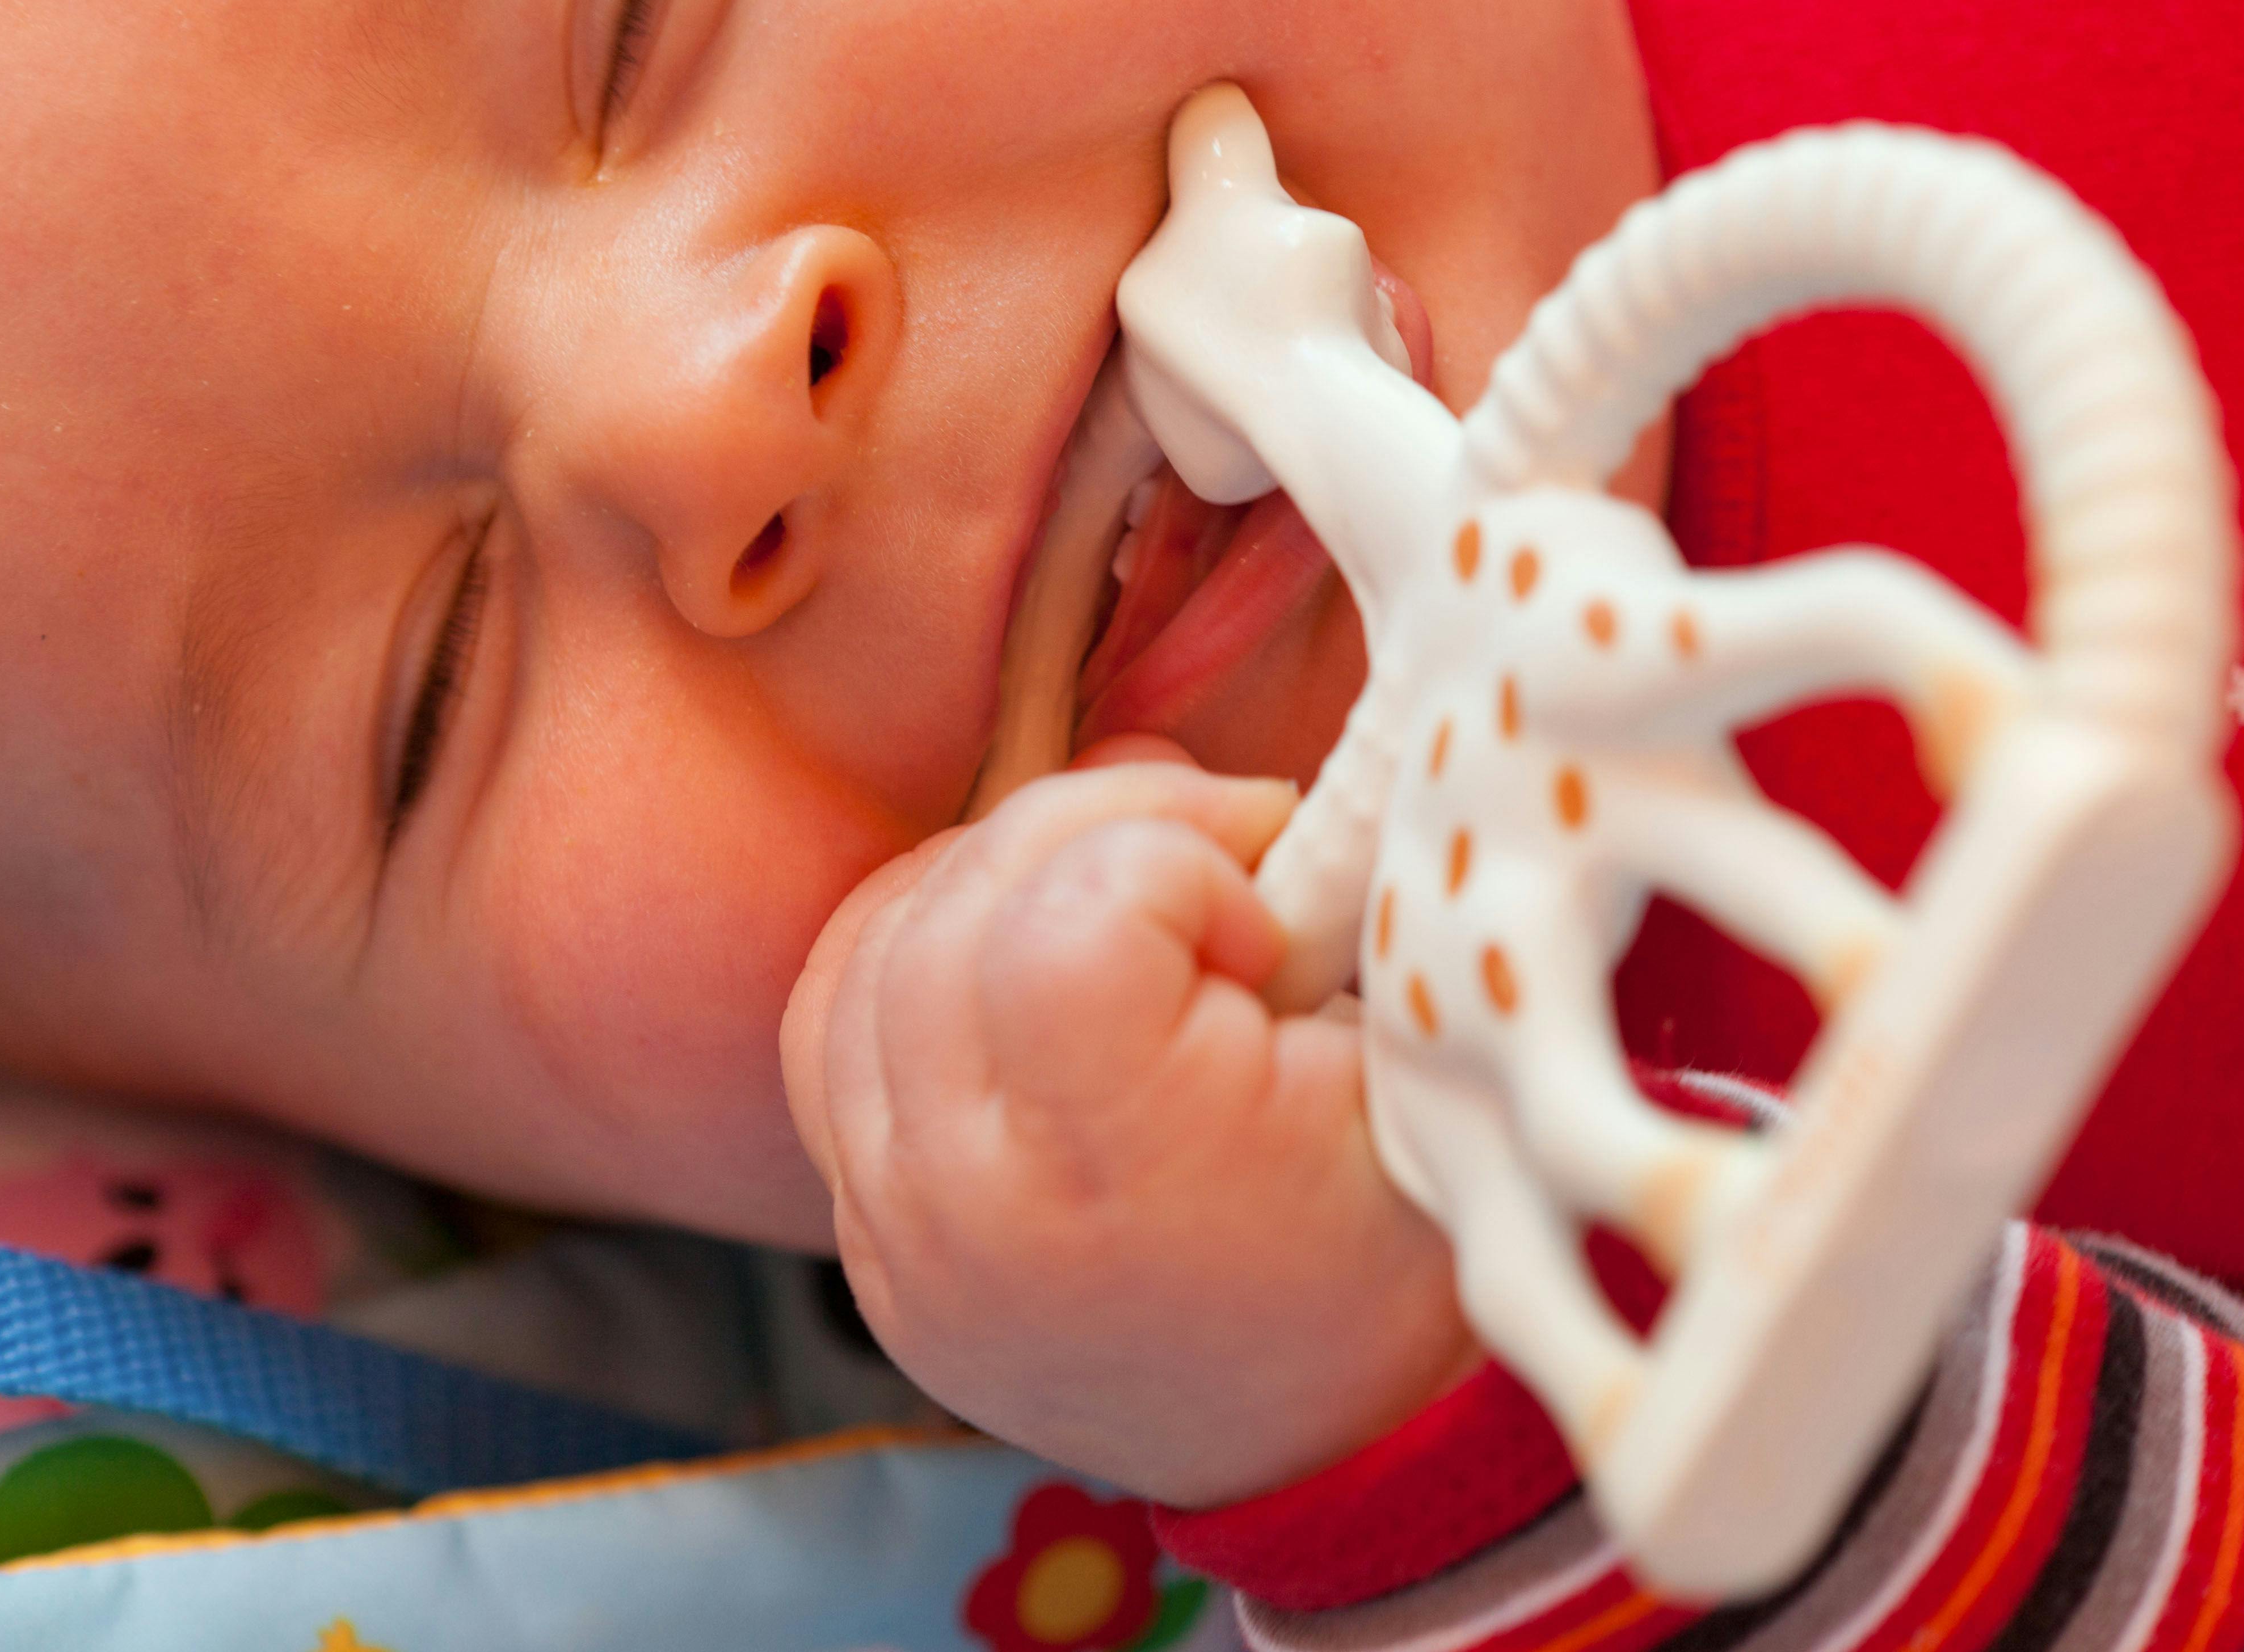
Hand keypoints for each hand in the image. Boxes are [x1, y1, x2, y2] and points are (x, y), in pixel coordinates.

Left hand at [781, 744, 1475, 1505]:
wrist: (1329, 1449)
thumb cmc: (1392, 1249)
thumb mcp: (1413, 1080)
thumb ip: (1331, 916)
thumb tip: (1227, 794)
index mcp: (1110, 1170)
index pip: (1073, 907)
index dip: (1182, 862)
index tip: (1266, 932)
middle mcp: (961, 1199)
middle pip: (968, 894)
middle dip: (1106, 833)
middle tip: (1219, 875)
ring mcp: (889, 1223)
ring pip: (880, 940)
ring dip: (1010, 876)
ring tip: (1129, 912)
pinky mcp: (862, 1230)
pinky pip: (830, 1020)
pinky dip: (920, 945)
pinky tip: (1025, 949)